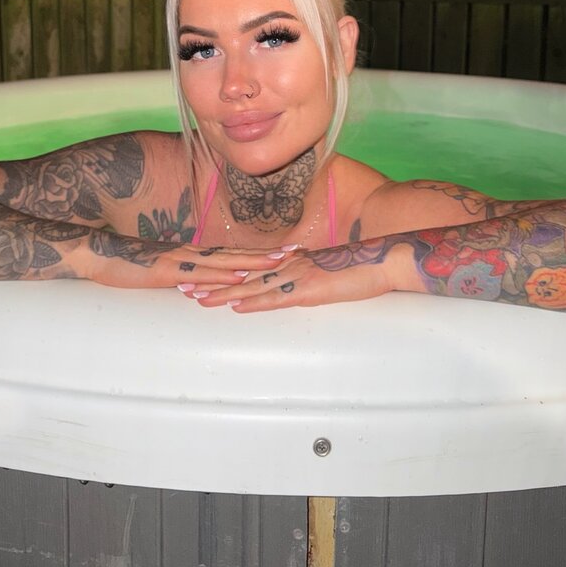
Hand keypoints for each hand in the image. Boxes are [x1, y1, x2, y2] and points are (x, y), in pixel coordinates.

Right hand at [85, 233, 293, 289]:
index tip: (284, 252)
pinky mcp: (167, 271)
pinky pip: (199, 274)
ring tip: (279, 263)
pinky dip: (221, 276)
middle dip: (267, 255)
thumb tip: (198, 291)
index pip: (231, 254)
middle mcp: (190, 254)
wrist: (96, 253)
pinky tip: (238, 278)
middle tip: (297, 253)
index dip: (258, 254)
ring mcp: (180, 261)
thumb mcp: (159, 274)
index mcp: (191, 255)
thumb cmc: (124, 264)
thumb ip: (180, 280)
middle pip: (236, 254)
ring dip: (252, 263)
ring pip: (224, 262)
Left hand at [183, 239, 406, 310]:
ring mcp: (297, 276)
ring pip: (252, 286)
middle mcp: (288, 266)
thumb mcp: (325, 273)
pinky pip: (277, 297)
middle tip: (182, 286)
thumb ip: (306, 278)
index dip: (223, 272)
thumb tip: (291, 286)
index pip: (249, 268)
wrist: (384, 260)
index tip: (199, 275)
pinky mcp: (309, 289)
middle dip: (212, 282)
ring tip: (197, 298)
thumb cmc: (359, 268)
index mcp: (290, 262)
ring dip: (223, 293)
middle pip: (242, 276)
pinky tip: (236, 306)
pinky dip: (254, 302)